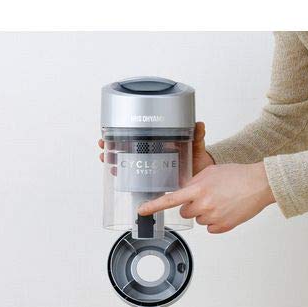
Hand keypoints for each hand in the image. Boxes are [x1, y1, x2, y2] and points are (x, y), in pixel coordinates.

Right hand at [98, 122, 213, 174]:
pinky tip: (116, 174)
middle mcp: (152, 153)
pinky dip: (124, 177)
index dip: (123, 132)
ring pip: (127, 162)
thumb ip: (197, 135)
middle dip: (112, 146)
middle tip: (104, 145)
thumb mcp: (196, 145)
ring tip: (107, 158)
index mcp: (159, 143)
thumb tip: (199, 125)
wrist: (203, 177)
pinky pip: (134, 179)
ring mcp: (150, 167)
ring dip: (114, 160)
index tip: (111, 131)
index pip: (137, 135)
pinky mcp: (152, 181)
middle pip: (126, 148)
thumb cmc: (198, 159)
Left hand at [138, 162, 275, 233]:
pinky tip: (226, 210)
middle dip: (192, 206)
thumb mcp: (210, 172)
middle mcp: (203, 205)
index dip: (153, 206)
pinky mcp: (223, 226)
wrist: (259, 184)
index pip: (170, 200)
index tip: (141, 211)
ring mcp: (213, 217)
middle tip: (207, 197)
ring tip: (221, 201)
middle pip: (185, 213)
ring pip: (199, 220)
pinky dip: (216, 222)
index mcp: (198, 189)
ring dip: (205, 213)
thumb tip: (185, 192)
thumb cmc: (237, 175)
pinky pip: (210, 228)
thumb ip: (194, 183)